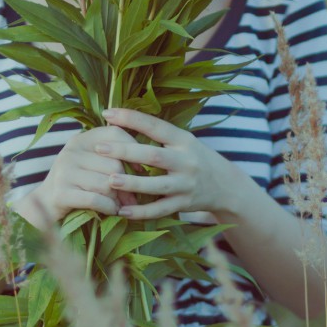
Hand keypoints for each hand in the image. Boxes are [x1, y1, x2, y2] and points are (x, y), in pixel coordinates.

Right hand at [34, 125, 138, 222]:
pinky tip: (111, 211)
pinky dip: (109, 207)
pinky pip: (96, 199)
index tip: (139, 169)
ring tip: (117, 204)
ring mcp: (64, 171)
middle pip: (115, 164)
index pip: (115, 133)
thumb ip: (114, 159)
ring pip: (107, 183)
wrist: (45, 203)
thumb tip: (145, 170)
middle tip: (130, 198)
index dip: (133, 149)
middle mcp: (71, 151)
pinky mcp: (61, 192)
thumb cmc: (77, 183)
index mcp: (81, 139)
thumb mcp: (92, 164)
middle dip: (127, 184)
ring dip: (117, 199)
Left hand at [96, 108, 225, 219]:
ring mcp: (186, 184)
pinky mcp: (184, 203)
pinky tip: (122, 211)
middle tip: (100, 148)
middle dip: (125, 151)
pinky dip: (141, 212)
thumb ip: (158, 134)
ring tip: (110, 181)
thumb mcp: (183, 141)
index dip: (132, 119)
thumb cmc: (194, 158)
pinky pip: (160, 210)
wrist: (226, 186)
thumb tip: (120, 120)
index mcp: (183, 139)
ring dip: (132, 183)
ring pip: (156, 185)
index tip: (108, 114)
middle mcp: (186, 160)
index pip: (156, 126)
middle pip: (153, 155)